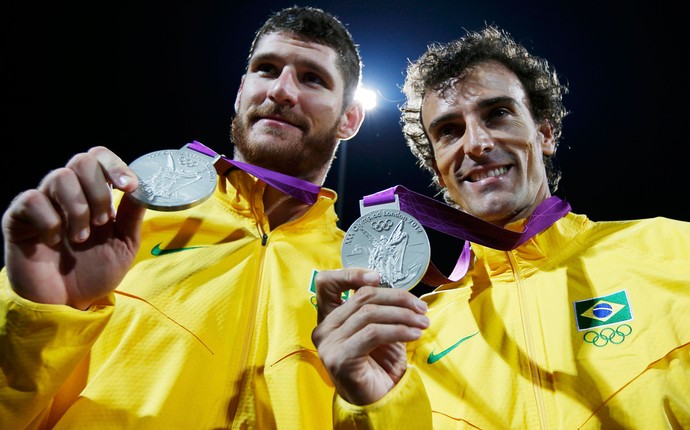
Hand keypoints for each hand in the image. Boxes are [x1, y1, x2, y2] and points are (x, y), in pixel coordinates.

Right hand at [2, 146, 145, 309]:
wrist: (67, 305)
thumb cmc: (95, 273)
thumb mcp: (124, 245)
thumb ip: (133, 216)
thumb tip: (144, 188)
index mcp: (94, 194)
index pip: (99, 158)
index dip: (115, 166)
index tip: (129, 186)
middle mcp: (67, 193)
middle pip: (81, 161)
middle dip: (99, 191)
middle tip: (103, 222)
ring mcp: (42, 203)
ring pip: (59, 177)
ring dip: (78, 209)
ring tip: (81, 238)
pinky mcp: (17, 218)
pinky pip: (32, 200)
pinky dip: (49, 221)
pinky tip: (53, 241)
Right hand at [311, 268, 428, 404]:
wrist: (376, 401)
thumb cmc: (378, 365)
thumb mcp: (378, 329)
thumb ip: (378, 308)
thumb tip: (401, 291)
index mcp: (329, 317)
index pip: (326, 282)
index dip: (351, 273)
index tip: (379, 278)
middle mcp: (324, 328)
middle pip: (362, 297)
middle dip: (397, 298)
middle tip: (420, 308)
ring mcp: (328, 343)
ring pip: (370, 313)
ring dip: (403, 315)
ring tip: (423, 322)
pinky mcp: (340, 357)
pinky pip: (374, 333)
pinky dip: (399, 330)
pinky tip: (415, 334)